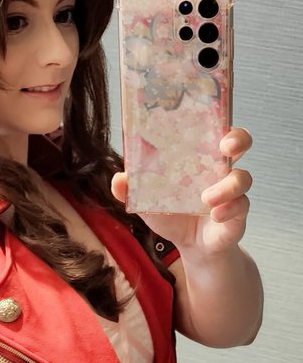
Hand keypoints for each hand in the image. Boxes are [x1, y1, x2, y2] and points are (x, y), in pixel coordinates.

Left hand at [112, 128, 252, 256]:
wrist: (190, 246)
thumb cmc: (174, 215)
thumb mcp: (148, 202)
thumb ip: (133, 189)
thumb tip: (118, 178)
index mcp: (200, 158)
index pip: (213, 129)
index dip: (217, 119)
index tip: (212, 116)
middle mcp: (220, 169)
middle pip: (241, 142)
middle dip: (238, 139)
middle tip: (225, 147)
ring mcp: (232, 190)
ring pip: (243, 177)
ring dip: (227, 186)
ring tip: (206, 199)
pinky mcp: (238, 211)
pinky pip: (242, 204)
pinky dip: (229, 209)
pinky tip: (216, 215)